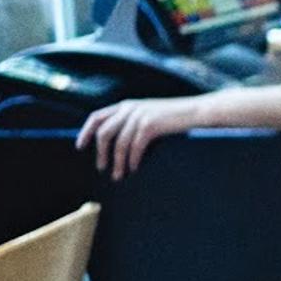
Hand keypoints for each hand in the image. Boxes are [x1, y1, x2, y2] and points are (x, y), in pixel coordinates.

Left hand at [77, 96, 207, 177]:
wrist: (199, 112)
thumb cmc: (177, 118)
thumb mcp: (151, 115)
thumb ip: (133, 123)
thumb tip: (117, 144)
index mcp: (127, 105)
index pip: (97, 117)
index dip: (86, 132)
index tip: (80, 147)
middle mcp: (130, 108)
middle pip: (104, 133)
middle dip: (100, 153)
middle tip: (102, 168)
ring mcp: (140, 115)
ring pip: (119, 143)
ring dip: (117, 162)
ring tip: (119, 175)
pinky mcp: (151, 125)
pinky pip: (134, 147)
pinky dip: (132, 160)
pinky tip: (134, 169)